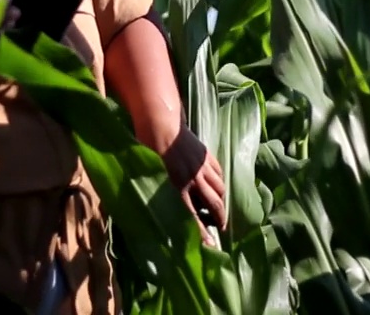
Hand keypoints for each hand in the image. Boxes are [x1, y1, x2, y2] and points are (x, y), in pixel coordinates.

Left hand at [157, 127, 226, 245]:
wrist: (160, 124)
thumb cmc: (146, 150)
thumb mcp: (147, 175)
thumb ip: (156, 192)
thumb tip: (153, 210)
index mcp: (177, 187)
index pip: (193, 216)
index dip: (202, 232)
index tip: (211, 245)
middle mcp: (193, 180)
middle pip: (213, 204)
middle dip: (220, 218)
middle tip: (222, 228)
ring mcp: (202, 167)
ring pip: (220, 189)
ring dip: (221, 200)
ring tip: (219, 207)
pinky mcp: (207, 156)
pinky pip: (219, 173)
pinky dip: (220, 182)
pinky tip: (216, 185)